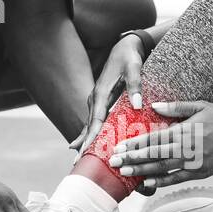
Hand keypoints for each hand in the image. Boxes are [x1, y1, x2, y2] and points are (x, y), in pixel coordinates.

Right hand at [71, 34, 145, 154]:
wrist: (124, 48)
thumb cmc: (129, 58)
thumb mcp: (134, 67)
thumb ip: (135, 85)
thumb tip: (136, 105)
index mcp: (100, 94)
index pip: (95, 120)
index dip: (90, 136)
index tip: (85, 150)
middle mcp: (95, 100)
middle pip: (88, 126)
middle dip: (83, 145)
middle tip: (76, 163)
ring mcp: (96, 102)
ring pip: (89, 125)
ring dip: (85, 142)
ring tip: (78, 160)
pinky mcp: (100, 103)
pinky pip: (94, 122)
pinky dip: (90, 134)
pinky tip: (85, 145)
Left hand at [109, 101, 212, 188]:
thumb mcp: (200, 106)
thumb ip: (176, 107)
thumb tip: (154, 106)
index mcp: (184, 131)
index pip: (154, 138)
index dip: (135, 144)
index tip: (119, 146)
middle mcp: (185, 148)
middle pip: (153, 155)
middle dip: (132, 159)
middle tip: (113, 162)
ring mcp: (192, 163)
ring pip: (161, 169)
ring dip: (142, 171)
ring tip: (124, 173)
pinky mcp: (199, 173)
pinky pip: (176, 179)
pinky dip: (161, 182)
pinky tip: (147, 184)